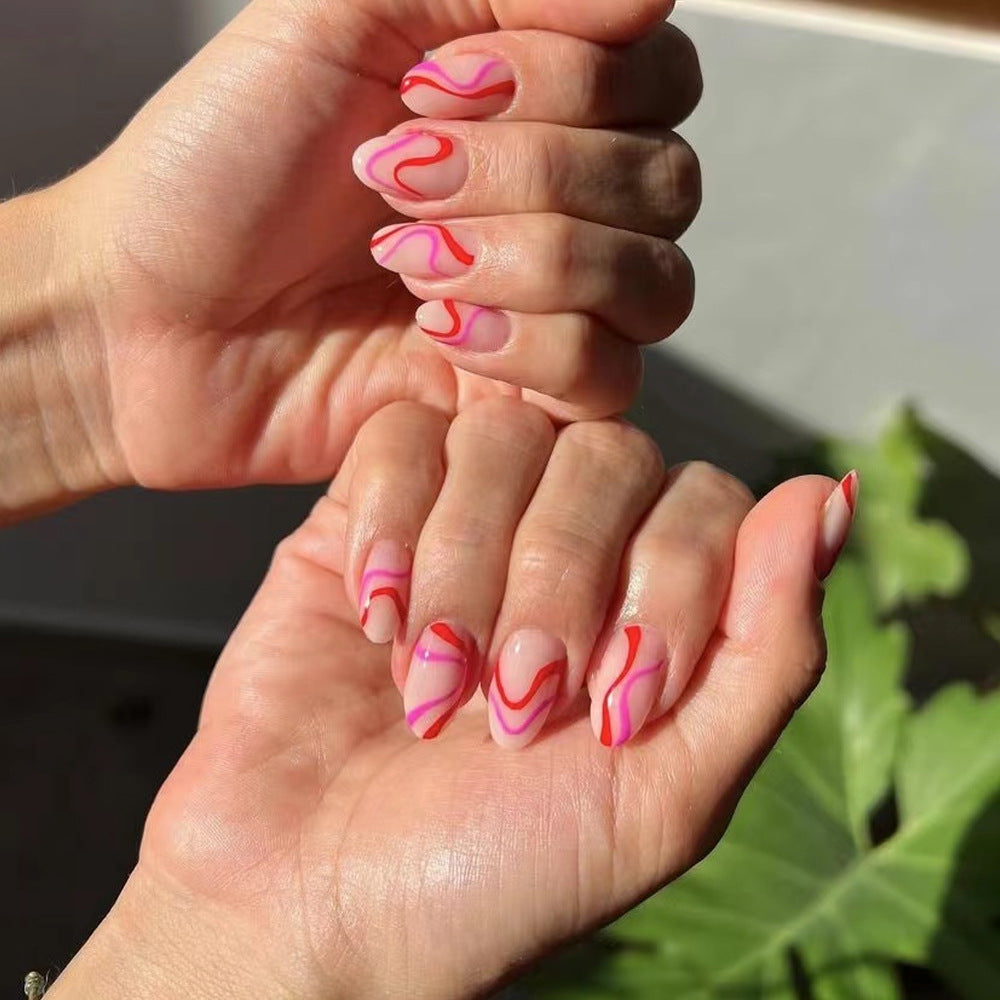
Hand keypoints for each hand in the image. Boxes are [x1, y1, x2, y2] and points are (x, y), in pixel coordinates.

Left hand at [34, 0, 699, 498]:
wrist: (144, 315)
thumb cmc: (217, 165)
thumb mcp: (339, 13)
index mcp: (528, 102)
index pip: (660, 75)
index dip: (566, 81)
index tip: (432, 87)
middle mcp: (555, 203)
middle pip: (666, 182)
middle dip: (525, 175)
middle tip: (397, 179)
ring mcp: (546, 308)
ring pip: (656, 285)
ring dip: (527, 261)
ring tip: (406, 263)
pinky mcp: (525, 400)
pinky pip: (606, 378)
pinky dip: (526, 346)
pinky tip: (438, 332)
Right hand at [48, 401, 857, 998]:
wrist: (315, 900)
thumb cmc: (496, 873)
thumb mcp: (670, 792)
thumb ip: (766, 648)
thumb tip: (828, 497)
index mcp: (651, 604)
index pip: (705, 502)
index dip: (667, 585)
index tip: (611, 711)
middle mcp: (568, 547)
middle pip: (606, 457)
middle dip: (558, 581)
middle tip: (514, 701)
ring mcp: (466, 518)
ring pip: (504, 436)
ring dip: (468, 571)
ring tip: (431, 686)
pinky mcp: (368, 510)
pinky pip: (401, 437)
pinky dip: (392, 526)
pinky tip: (374, 619)